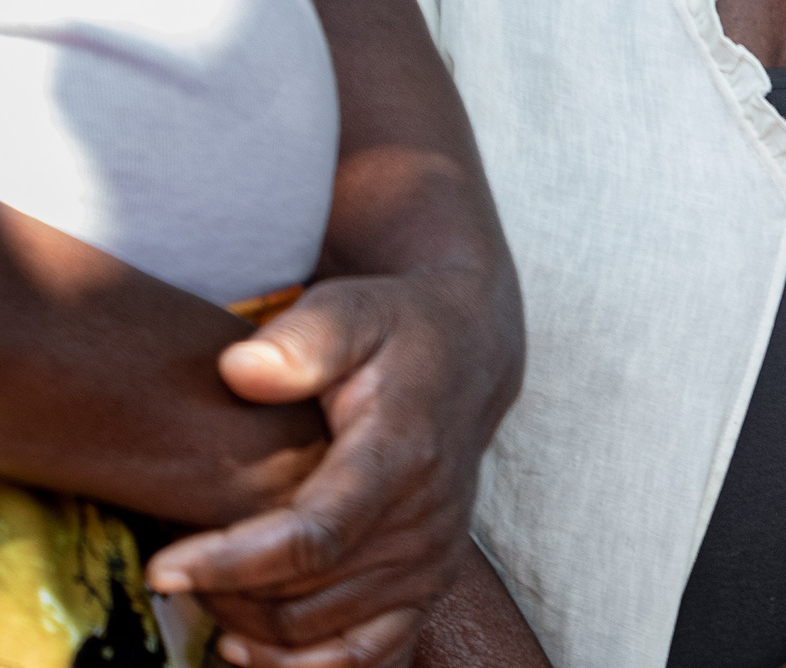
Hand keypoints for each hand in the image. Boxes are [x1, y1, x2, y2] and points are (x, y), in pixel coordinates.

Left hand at [146, 268, 518, 667]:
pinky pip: (366, 657)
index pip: (315, 536)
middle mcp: (428, 520)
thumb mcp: (353, 308)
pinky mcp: (431, 584)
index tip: (162, 567)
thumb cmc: (396, 330)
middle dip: (225, 593)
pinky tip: (247, 643)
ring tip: (201, 589)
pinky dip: (303, 667)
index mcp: (405, 454)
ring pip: (321, 635)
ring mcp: (434, 560)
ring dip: (250, 625)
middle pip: (307, 599)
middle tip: (171, 563)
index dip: (234, 562)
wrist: (468, 355)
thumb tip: (241, 370)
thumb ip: (303, 336)